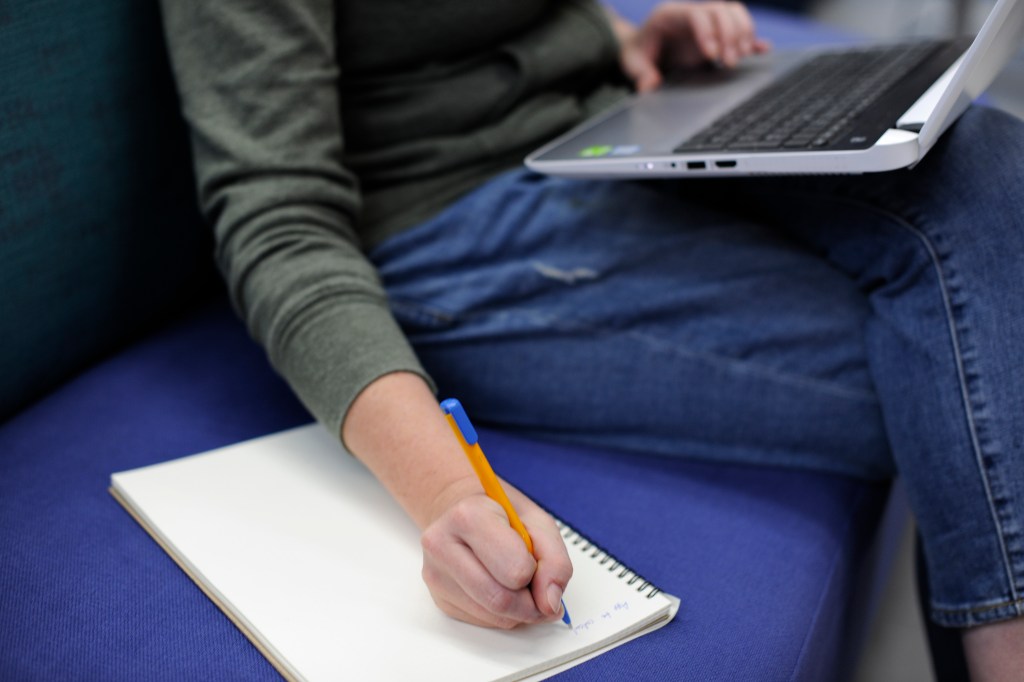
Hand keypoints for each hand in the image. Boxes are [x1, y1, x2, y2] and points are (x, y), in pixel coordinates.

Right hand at [421, 478, 572, 628]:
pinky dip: (501, 613)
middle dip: (530, 603)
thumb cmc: (500, 513)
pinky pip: (483, 621)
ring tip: (516, 582)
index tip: (535, 561)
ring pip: (493, 616)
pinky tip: (497, 586)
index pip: (515, 571)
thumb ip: (554, 562)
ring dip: (517, 610)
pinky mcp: (438, 597)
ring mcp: (435, 574)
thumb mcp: (538, 522)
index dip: (536, 573)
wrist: (462, 510)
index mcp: (469, 517)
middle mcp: (443, 545)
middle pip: (501, 600)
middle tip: (537, 587)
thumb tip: (549, 604)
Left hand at [609, 1, 771, 92]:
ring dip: (743, 35)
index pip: (696, 14)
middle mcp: (693, 14)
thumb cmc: (639, 51)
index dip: (708, 32)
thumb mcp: (632, 62)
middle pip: (721, 10)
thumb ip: (640, 73)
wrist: (644, 46)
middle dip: (730, 35)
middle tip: (729, 63)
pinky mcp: (717, 34)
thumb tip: (650, 86)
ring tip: (738, 60)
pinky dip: (751, 39)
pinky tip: (762, 50)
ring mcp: (708, 22)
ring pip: (735, 14)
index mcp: (671, 15)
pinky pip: (739, 29)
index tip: (711, 56)